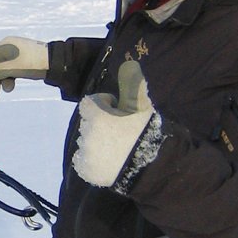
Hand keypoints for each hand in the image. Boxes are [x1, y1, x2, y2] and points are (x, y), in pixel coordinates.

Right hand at [0, 37, 49, 98]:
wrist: (57, 63)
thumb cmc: (33, 63)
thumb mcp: (12, 68)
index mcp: (5, 45)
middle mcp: (9, 47)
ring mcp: (16, 53)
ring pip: (1, 68)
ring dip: (0, 80)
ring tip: (6, 90)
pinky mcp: (23, 60)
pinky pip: (10, 69)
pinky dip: (8, 78)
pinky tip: (11, 85)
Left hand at [72, 60, 160, 187]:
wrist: (154, 168)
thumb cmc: (148, 134)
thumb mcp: (143, 107)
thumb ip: (132, 86)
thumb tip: (129, 65)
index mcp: (97, 117)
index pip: (90, 103)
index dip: (104, 104)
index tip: (118, 109)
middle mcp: (86, 135)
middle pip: (88, 122)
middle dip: (100, 122)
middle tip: (120, 130)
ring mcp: (86, 154)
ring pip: (86, 141)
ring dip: (96, 140)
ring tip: (116, 147)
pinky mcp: (86, 171)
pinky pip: (83, 160)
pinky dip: (92, 158)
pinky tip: (108, 159)